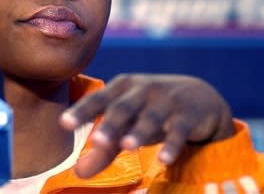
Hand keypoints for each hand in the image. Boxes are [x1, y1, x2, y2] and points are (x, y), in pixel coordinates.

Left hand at [59, 74, 234, 178]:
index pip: (98, 100)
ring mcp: (166, 100)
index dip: (81, 111)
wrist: (199, 97)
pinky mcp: (188, 114)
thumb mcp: (127, 126)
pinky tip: (164, 160)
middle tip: (96, 141)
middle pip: (123, 108)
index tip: (64, 123)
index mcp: (121, 89)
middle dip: (110, 124)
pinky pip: (179, 130)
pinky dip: (172, 144)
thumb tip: (77, 173)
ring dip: (140, 131)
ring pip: (151, 117)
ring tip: (127, 146)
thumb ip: (104, 149)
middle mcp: (142, 90)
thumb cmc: (151, 112)